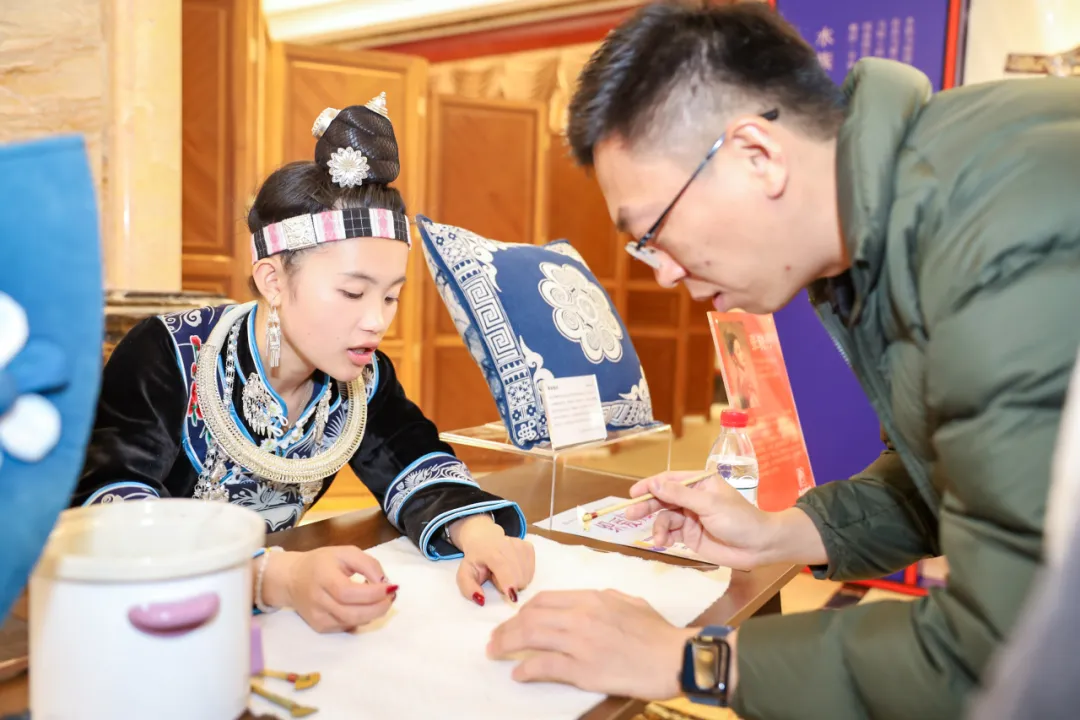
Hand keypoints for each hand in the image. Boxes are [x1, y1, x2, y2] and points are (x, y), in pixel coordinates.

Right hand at [260, 545, 396, 632]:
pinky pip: (347, 626)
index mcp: (323, 577)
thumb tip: (385, 583)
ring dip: (373, 613)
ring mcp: (318, 617)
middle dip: (379, 607)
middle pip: (353, 613)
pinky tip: (363, 606)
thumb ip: (368, 564)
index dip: (373, 593)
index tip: (391, 587)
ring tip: (381, 600)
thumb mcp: (346, 553)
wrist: (292, 578)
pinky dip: (361, 618)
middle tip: (391, 597)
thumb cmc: (322, 562)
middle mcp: (318, 600)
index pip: (349, 592)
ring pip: (352, 623)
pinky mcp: (320, 627)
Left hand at [451, 515, 535, 605]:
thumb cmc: (475, 559)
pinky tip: (512, 568)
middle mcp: (508, 544)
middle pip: (518, 578)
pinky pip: (531, 572)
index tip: (512, 598)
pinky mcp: (529, 547)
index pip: (504, 568)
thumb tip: (481, 600)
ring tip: (503, 572)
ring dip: (516, 580)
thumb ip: (468, 588)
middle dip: (508, 585)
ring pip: (526, 576)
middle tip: (497, 578)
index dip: (509, 583)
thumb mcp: (465, 574)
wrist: (484, 538)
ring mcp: (521, 545)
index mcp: (490, 551)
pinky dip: (522, 574)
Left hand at [487, 589, 696, 699]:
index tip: (515, 619)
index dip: (523, 610)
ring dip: (507, 644)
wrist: (675, 657)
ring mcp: (580, 642)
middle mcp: (581, 616)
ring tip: (496, 652)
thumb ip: (607, 598)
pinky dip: (526, 669)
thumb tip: (592, 599)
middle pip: (530, 617)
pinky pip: (544, 666)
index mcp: (592, 598)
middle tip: (495, 638)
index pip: (545, 600)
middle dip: (507, 628)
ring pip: (530, 637)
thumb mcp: (631, 602)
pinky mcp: (583, 669)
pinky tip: (518, 673)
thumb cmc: (658, 632)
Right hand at [624, 471, 777, 568]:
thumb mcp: (709, 504)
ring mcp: (691, 517)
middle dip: (647, 506)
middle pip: (663, 499)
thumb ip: (680, 495)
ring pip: (665, 518)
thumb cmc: (738, 519)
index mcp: (700, 483)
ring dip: (658, 527)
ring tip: (658, 539)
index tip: (633, 494)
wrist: (759, 546)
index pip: (669, 480)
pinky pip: (671, 533)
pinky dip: (664, 538)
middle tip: (630, 515)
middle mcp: (693, 498)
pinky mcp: (690, 535)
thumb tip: (654, 485)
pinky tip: (662, 544)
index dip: (650, 486)